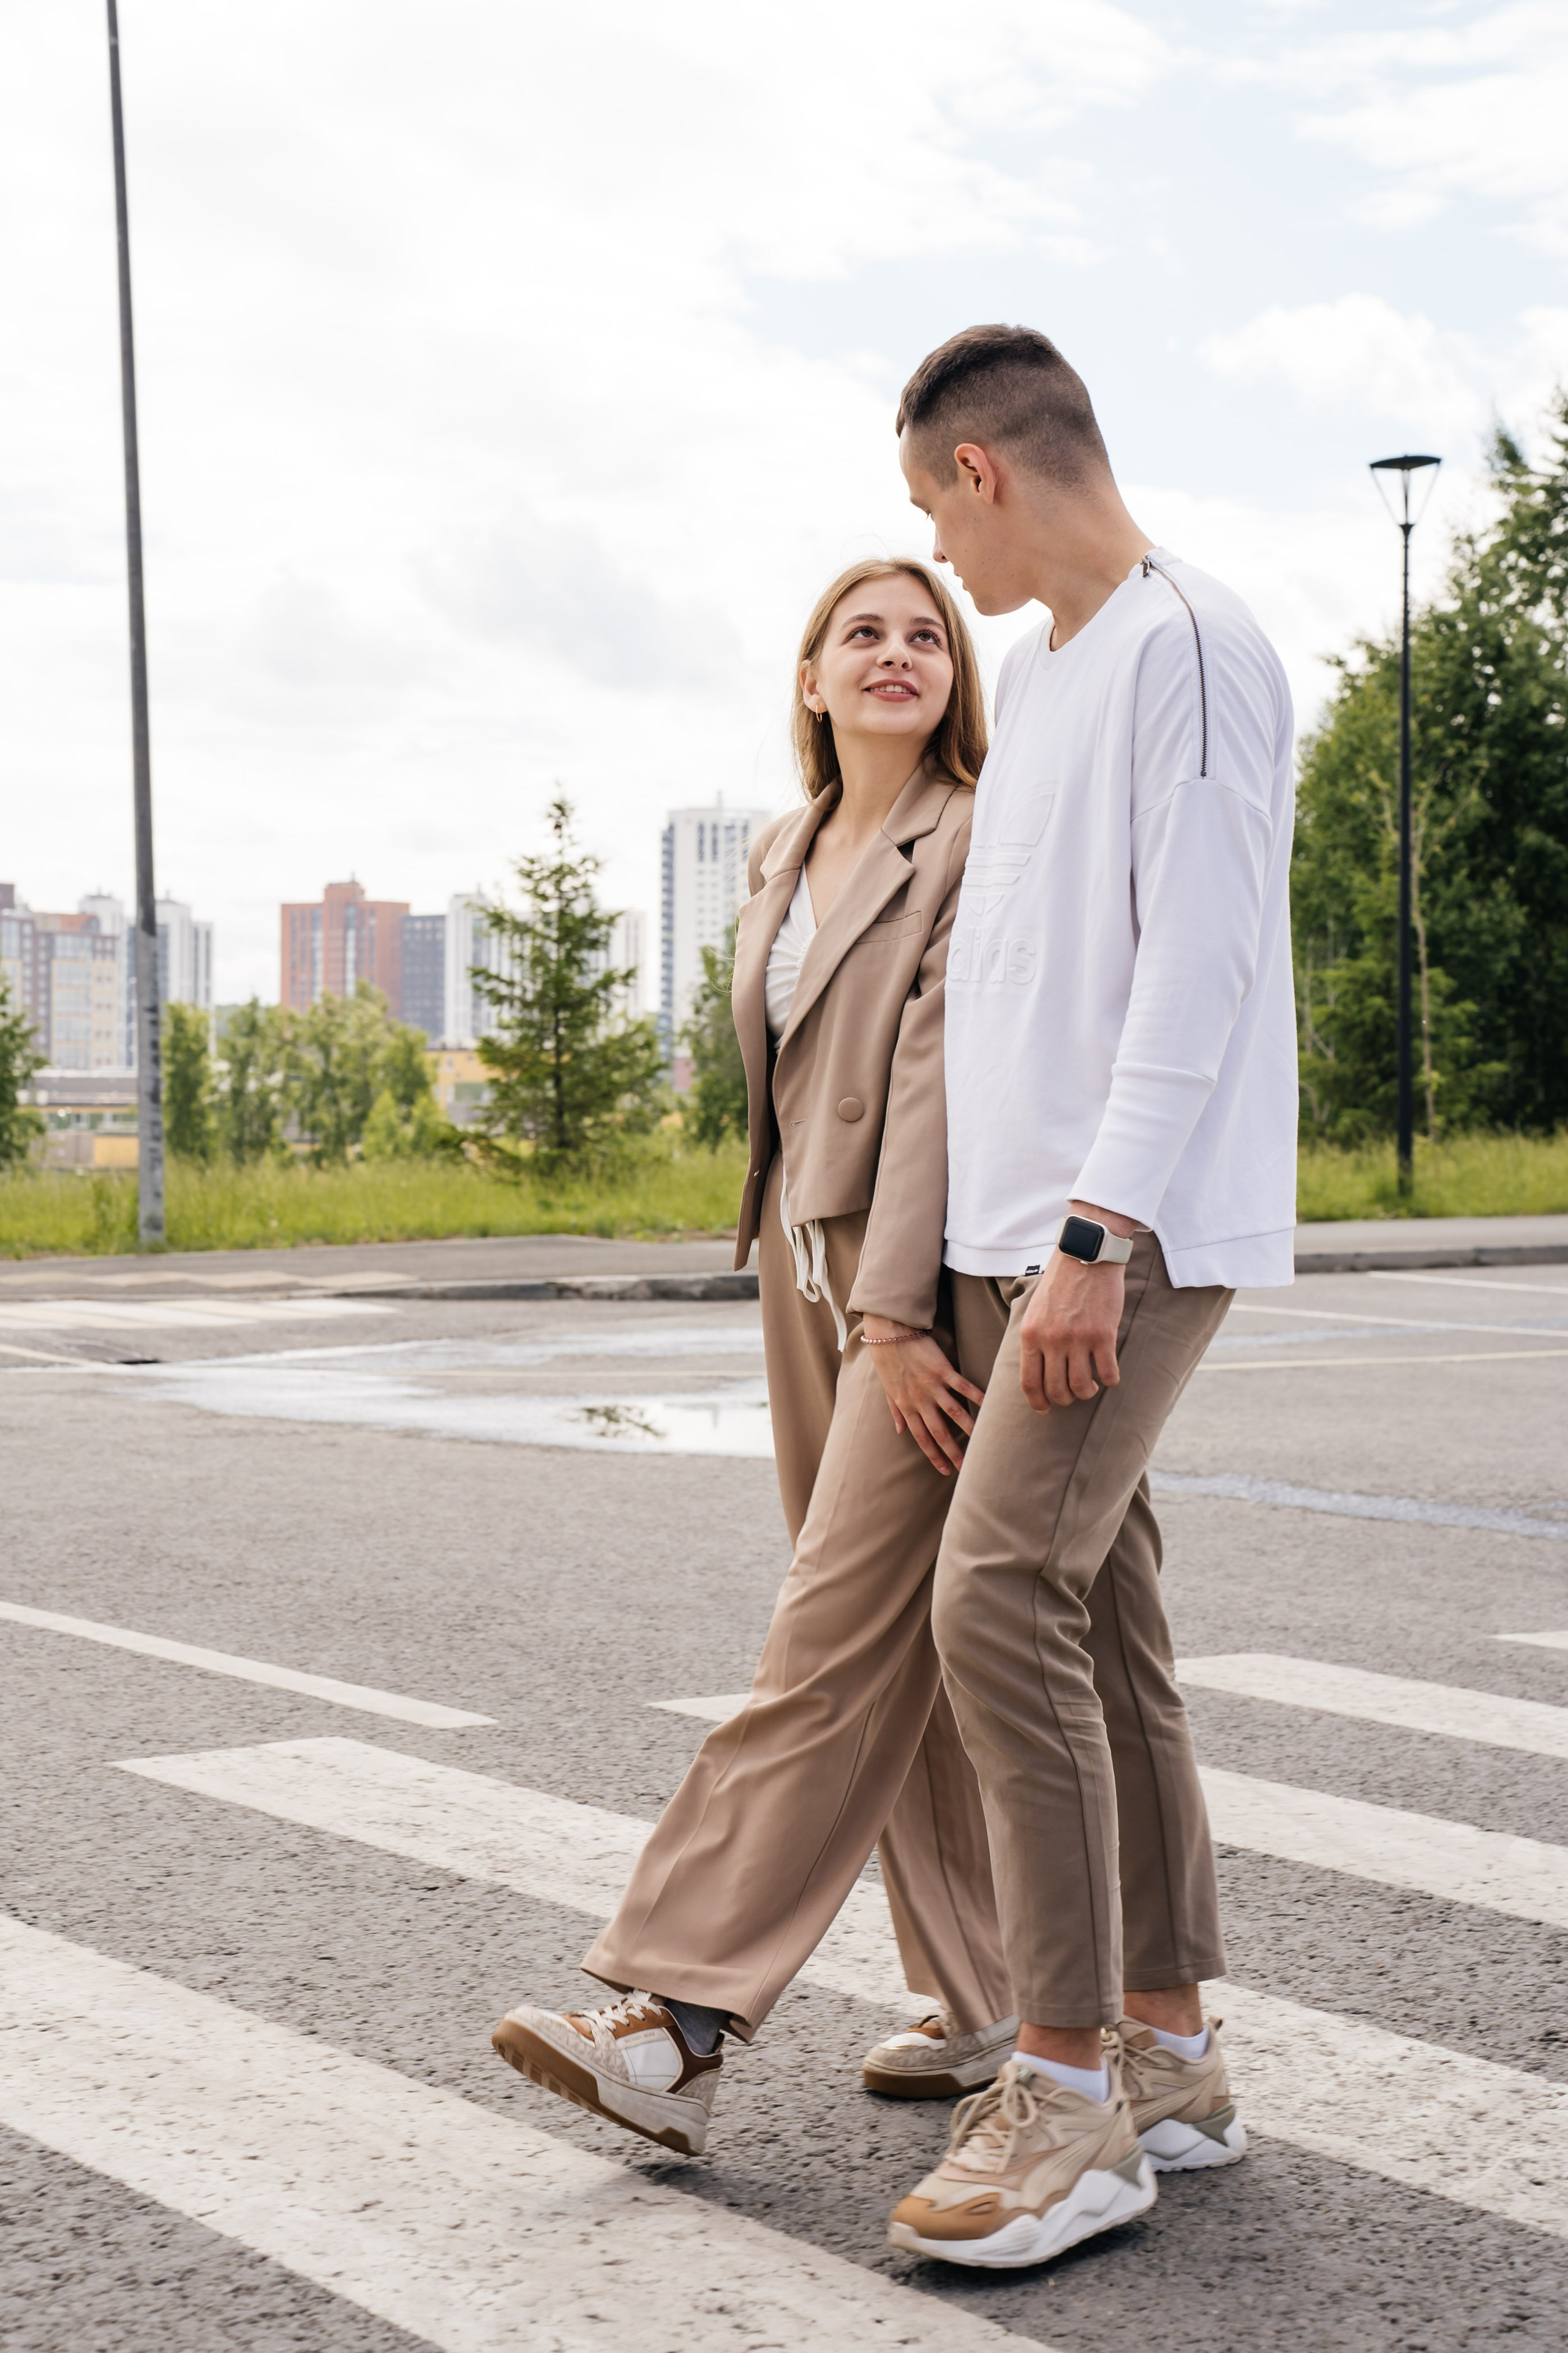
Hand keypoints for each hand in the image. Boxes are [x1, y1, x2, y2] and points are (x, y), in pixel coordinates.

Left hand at [861, 1318, 985, 1475]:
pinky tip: (988, 1405)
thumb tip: (899, 1430)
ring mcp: (931, 1386)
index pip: (921, 1438)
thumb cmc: (887, 1360)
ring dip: (968, 1429)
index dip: (933, 1455)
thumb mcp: (888, 1389)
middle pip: (939, 1432)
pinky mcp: (942, 1370)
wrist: (888, 1334)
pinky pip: (962, 1386)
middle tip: (966, 1468)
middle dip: (953, 1452)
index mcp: (906, 1407)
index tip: (944, 1470)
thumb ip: (895, 1411)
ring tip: (982, 1442)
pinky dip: (976, 1396)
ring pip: (953, 1413)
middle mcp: (919, 1401)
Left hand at [1017, 1203, 1138, 1414]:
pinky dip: (1110, 1380)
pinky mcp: (1103, 1335)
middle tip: (1073, 1394)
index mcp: (1031, 1335)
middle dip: (1065, 1399)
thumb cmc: (1061, 1282)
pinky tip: (1110, 1375)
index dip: (1037, 1402)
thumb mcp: (1036, 1310)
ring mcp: (1077, 1339)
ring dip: (1088, 1392)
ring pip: (1082, 1387)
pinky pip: (1108, 1373)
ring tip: (1092, 1385)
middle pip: (1056, 1390)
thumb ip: (1035, 1339)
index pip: (1029, 1382)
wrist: (1086, 1254)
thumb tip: (1038, 1371)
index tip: (1045, 1409)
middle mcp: (1051, 1340)